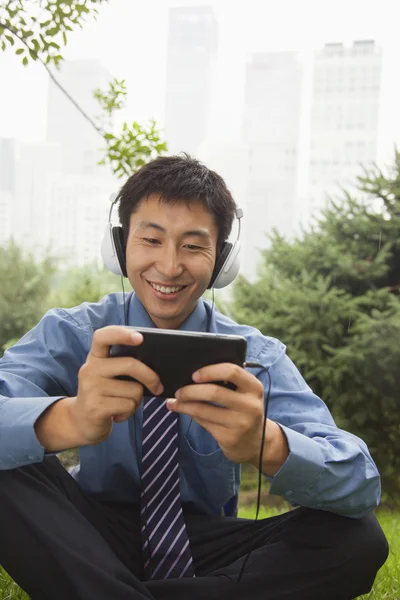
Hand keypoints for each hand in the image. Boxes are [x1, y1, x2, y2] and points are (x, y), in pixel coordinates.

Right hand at [71, 326, 162, 445]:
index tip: (140, 338)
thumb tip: (156, 365)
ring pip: (134, 390)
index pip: (103, 336)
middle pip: (130, 365)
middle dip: (150, 377)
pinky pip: (129, 406)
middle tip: (158, 387)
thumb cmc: (105, 394)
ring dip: (136, 400)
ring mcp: (91, 388)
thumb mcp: (109, 376)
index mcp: (95, 357)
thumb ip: (123, 366)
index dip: (122, 334)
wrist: (81, 422)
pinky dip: (130, 412)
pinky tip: (119, 414)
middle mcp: (90, 369)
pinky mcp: (95, 408)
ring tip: (124, 404)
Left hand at [167, 363, 264, 464]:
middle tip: (178, 391)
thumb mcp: (245, 393)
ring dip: (184, 404)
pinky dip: (188, 414)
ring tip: (174, 401)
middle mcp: (250, 405)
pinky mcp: (229, 438)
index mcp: (254, 387)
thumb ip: (229, 381)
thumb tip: (193, 374)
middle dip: (190, 390)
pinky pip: (203, 422)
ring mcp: (240, 423)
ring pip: (203, 409)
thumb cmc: (243, 410)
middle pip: (214, 392)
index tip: (194, 375)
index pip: (232, 372)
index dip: (210, 371)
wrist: (256, 442)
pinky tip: (180, 410)